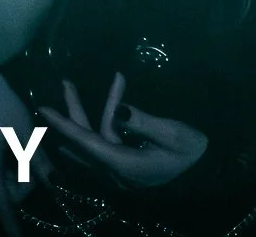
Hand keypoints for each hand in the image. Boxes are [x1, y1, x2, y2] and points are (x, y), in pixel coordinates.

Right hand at [0, 72, 48, 232]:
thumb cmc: (2, 105)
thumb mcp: (25, 132)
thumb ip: (39, 162)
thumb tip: (54, 185)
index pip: (1, 204)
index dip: (10, 225)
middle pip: (9, 192)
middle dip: (27, 183)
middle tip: (38, 160)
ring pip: (9, 180)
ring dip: (24, 170)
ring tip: (29, 144)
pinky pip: (5, 168)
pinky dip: (18, 162)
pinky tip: (21, 144)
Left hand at [40, 74, 208, 187]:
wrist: (210, 172)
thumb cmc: (194, 152)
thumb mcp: (173, 134)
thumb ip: (142, 122)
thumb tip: (118, 110)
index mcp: (125, 166)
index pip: (88, 143)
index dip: (65, 125)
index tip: (45, 110)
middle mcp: (117, 171)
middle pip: (86, 141)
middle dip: (72, 112)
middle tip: (64, 84)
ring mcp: (120, 170)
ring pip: (95, 139)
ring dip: (87, 114)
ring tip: (72, 88)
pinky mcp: (126, 165)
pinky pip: (105, 142)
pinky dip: (103, 122)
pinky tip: (104, 106)